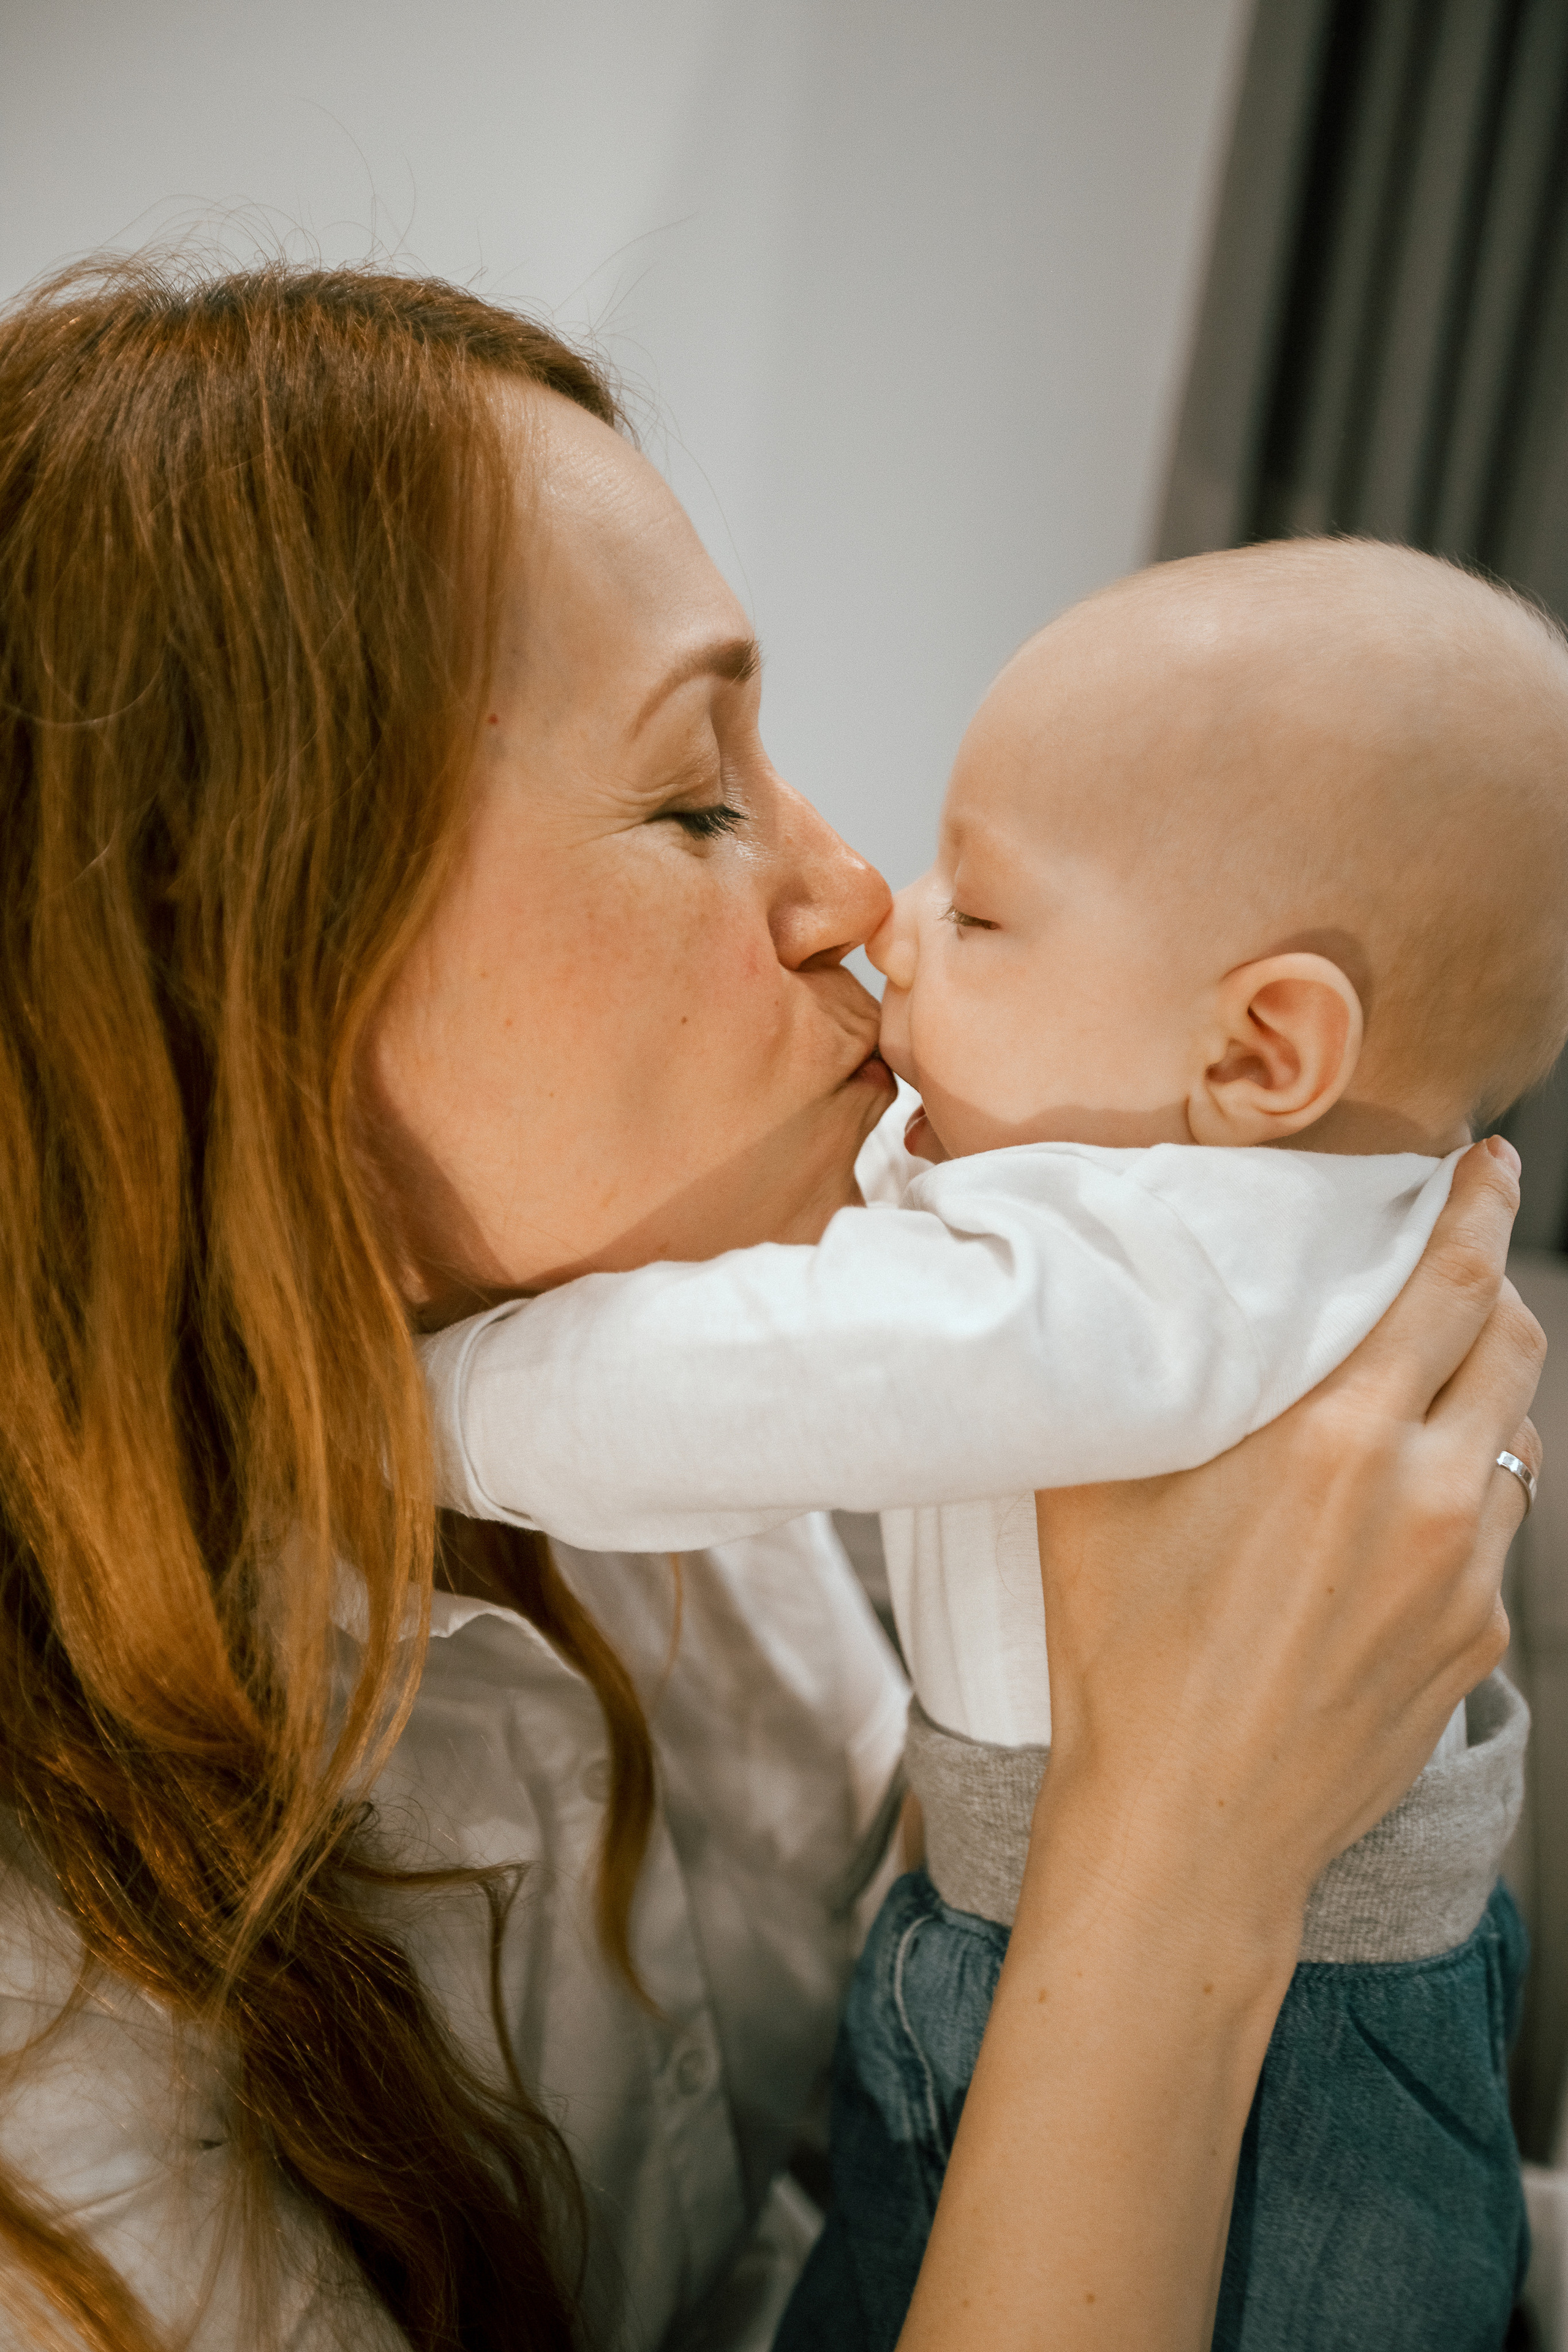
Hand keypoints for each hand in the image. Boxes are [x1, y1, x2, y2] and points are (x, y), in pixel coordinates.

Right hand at [900, 1139, 1540, 2351]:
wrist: (1186, 1832)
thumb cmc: (1121, 1657)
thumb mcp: (1099, 1491)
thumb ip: (1142, 1378)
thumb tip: (1131, 1288)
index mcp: (1338, 1440)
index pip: (1448, 1284)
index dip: (1479, 1210)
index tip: (1490, 1164)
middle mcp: (1429, 1497)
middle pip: (1511, 1346)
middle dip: (1491, 1287)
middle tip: (1455, 1259)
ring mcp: (1470, 1581)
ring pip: (1514, 1440)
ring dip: (1478, 1394)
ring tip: (1418, 1387)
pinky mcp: (1480, 1647)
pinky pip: (1497, 1535)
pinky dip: (1463, 1494)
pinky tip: (1394, 1515)